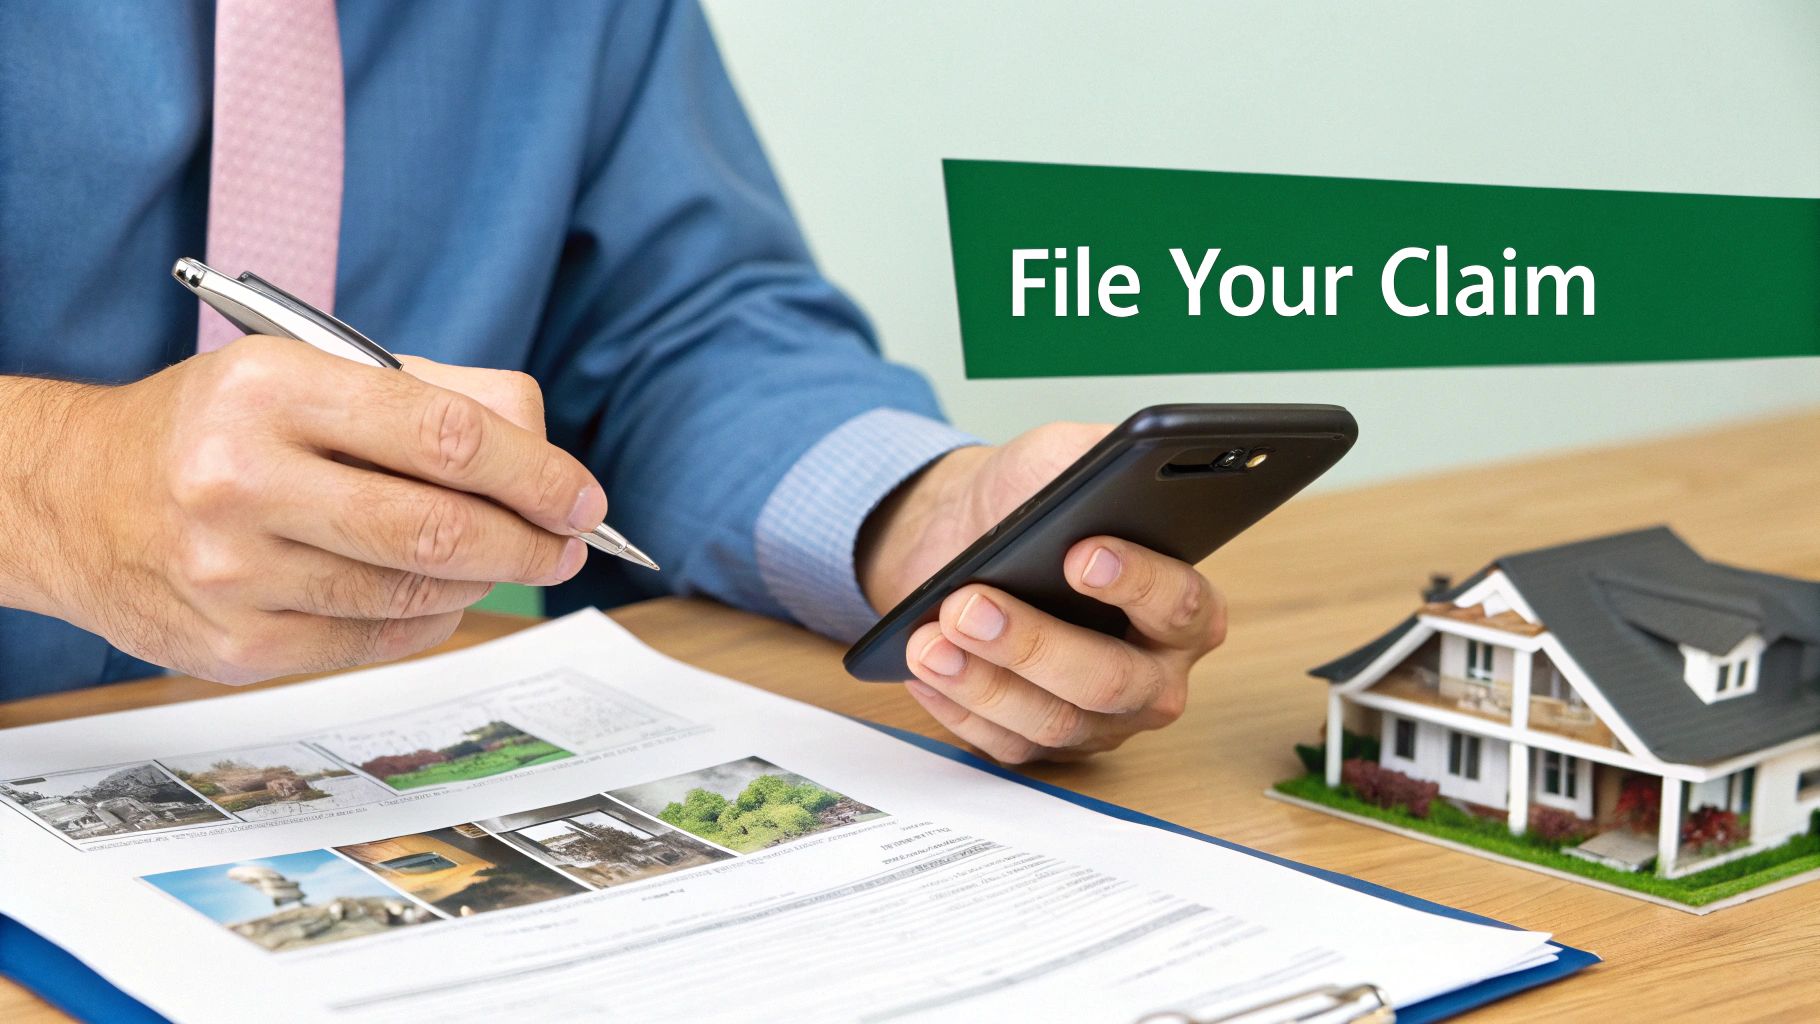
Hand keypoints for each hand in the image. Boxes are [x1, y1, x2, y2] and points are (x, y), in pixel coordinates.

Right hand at [0, 337, 606, 683]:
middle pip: (441, 527)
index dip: (538, 473)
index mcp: (272, 389)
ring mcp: (233, 573)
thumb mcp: (309, 371)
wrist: (71, 497)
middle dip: (528, 541)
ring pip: (414, 592)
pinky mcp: (232, 647)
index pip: (449, 436)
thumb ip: (436, 395)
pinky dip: (427, 619)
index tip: (582, 497)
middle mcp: (242, 480)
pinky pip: (374, 641)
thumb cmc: (217, 426)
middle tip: (566, 545)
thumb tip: (544, 453)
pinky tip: (437, 595)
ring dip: (483, 582)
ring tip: (504, 562)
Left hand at [857, 423, 1225, 762]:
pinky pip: (1007, 745)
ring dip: (984, 682)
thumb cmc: (1027, 499)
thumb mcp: (1060, 456)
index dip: (1136, 582)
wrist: (962, 535)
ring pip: (1053, 722)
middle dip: (1035, 644)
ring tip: (928, 640)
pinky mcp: (1044, 744)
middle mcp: (1154, 674)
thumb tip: (1110, 458)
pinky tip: (922, 671)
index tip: (1078, 554)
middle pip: (1111, 680)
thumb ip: (1095, 454)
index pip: (1179, 604)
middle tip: (970, 605)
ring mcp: (1100, 719)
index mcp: (1183, 606)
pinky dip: (958, 708)